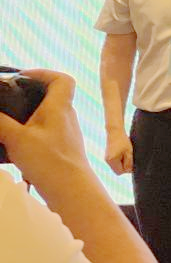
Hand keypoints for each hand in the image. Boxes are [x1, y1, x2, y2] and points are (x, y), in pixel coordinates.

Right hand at [0, 69, 91, 190]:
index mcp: (60, 107)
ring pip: (49, 114)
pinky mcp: (62, 147)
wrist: (71, 189)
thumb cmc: (48, 160)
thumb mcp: (17, 138)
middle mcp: (66, 116)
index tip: (23, 77)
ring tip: (8, 119)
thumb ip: (0, 122)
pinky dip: (32, 130)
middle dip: (31, 93)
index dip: (44, 73)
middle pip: (54, 95)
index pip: (63, 79)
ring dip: (30, 113)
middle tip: (10, 98)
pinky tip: (16, 141)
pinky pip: (47, 131)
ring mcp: (66, 132)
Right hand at [104, 130, 133, 174]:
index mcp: (112, 160)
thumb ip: (129, 162)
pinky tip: (122, 152)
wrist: (115, 131)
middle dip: (124, 166)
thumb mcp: (129, 152)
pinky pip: (115, 162)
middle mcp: (107, 161)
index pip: (120, 172)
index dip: (127, 169)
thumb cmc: (123, 141)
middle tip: (129, 156)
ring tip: (125, 153)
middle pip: (118, 170)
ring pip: (117, 166)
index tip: (131, 161)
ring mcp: (106, 158)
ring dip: (122, 162)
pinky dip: (120, 160)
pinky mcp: (108, 156)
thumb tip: (130, 171)